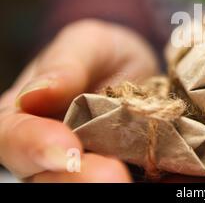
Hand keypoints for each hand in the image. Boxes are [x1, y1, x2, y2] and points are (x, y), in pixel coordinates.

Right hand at [0, 19, 159, 181]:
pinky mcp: (120, 174)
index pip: (14, 137)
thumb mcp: (88, 44)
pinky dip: (145, 182)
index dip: (35, 146)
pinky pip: (131, 181)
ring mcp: (84, 168)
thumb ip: (65, 63)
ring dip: (105, 185)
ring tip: (129, 179)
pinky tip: (165, 178)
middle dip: (78, 180)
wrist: (140, 73)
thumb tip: (34, 94)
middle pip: (48, 177)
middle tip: (111, 176)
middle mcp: (47, 152)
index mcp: (25, 117)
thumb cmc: (104, 56)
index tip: (66, 150)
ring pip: (82, 184)